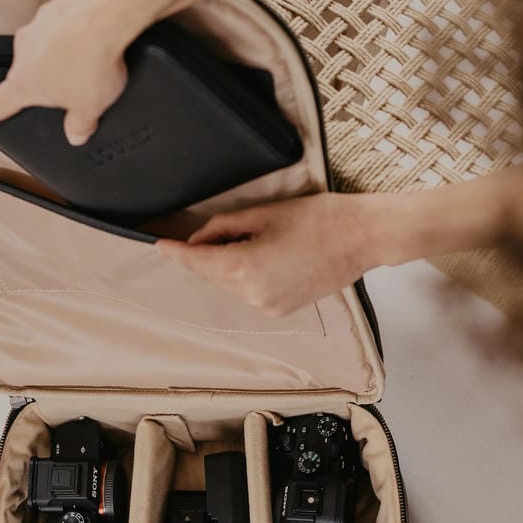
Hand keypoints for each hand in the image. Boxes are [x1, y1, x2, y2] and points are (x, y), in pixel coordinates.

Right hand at [0, 0, 158, 141]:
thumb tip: (77, 134)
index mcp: (23, 83)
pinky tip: (94, 39)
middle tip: (65, 89)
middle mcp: (24, 51)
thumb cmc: (89, 62)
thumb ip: (79, 125)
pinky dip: (74, 33)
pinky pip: (62, 25)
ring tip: (86, 62)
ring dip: (59, 55)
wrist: (104, 14)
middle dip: (42, 81)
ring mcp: (38, 24)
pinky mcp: (56, 5)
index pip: (0, 103)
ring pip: (44, 46)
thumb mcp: (89, 108)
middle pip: (26, 72)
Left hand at [154, 194, 389, 315]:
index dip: (176, 253)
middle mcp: (253, 295)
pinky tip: (267, 255)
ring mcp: (268, 305)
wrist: (363, 238)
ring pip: (231, 284)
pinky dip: (248, 276)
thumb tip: (201, 239)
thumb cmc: (319, 219)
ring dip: (230, 265)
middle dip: (208, 254)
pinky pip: (251, 292)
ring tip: (258, 238)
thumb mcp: (264, 213)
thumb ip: (225, 226)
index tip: (159, 245)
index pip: (197, 262)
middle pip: (213, 274)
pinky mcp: (282, 308)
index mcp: (245, 268)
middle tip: (220, 229)